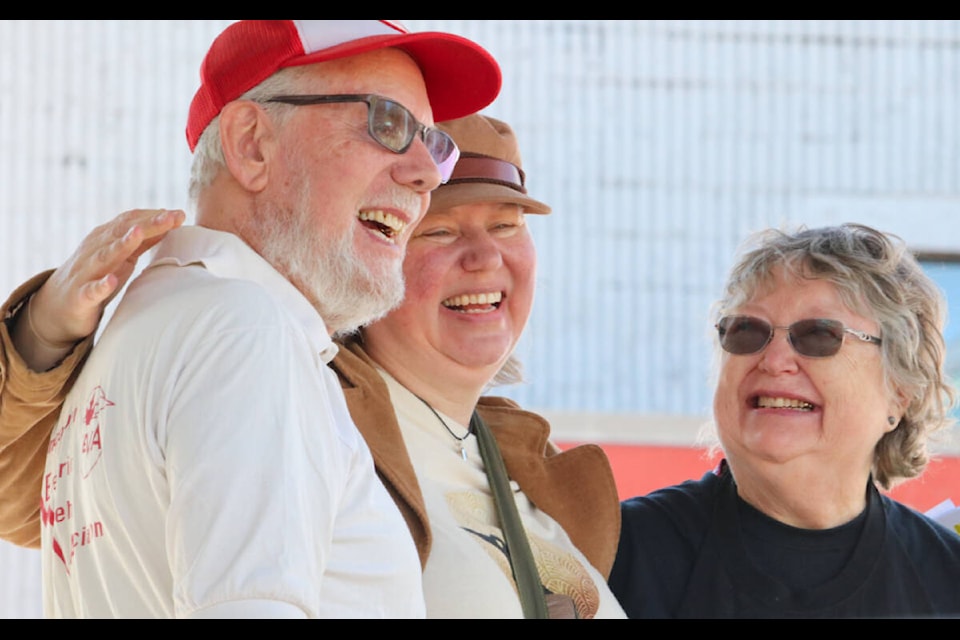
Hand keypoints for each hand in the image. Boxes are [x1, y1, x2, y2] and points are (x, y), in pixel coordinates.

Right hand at [28, 209, 185, 345]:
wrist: (58, 305)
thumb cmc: (98, 276)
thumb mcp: (123, 256)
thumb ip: (143, 241)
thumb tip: (170, 222)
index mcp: (106, 238)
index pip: (131, 221)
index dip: (155, 217)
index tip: (179, 214)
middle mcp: (95, 250)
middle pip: (121, 233)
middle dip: (147, 224)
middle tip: (171, 217)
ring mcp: (86, 272)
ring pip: (104, 256)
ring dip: (121, 245)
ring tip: (138, 234)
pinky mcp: (80, 296)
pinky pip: (91, 290)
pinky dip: (101, 285)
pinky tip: (112, 281)